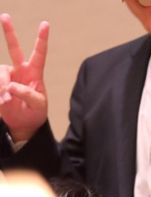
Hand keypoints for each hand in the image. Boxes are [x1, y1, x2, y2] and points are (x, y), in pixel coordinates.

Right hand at [0, 14, 48, 141]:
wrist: (23, 124)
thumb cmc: (35, 113)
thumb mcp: (38, 106)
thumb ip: (28, 95)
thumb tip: (11, 86)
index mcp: (34, 74)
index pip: (39, 54)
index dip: (42, 39)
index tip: (45, 25)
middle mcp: (20, 70)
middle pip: (14, 48)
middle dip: (9, 32)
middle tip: (5, 16)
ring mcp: (7, 75)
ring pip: (1, 73)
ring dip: (3, 88)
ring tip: (7, 101)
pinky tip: (2, 102)